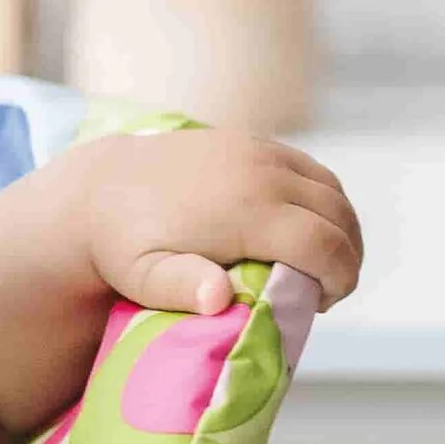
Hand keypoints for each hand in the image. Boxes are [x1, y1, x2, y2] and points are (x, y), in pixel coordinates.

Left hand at [62, 130, 361, 315]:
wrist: (99, 186)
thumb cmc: (123, 245)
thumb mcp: (143, 276)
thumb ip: (182, 288)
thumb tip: (217, 299)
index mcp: (245, 210)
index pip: (322, 244)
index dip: (339, 277)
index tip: (326, 303)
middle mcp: (261, 172)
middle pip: (337, 215)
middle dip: (345, 255)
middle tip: (328, 289)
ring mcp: (258, 150)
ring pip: (330, 189)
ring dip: (339, 226)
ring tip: (322, 262)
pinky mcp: (251, 140)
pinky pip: (309, 169)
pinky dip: (321, 200)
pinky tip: (306, 228)